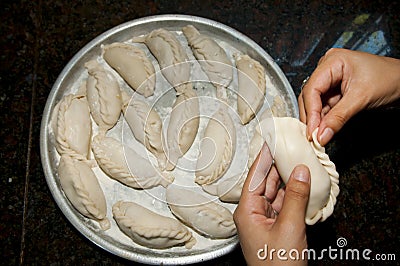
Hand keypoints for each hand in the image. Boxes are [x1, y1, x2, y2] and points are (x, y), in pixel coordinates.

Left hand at [233, 143, 310, 265]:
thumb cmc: (277, 264)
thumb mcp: (289, 227)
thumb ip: (296, 197)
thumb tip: (300, 172)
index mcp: (247, 211)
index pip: (255, 176)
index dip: (264, 157)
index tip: (270, 141)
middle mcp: (253, 213)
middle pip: (265, 182)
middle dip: (279, 166)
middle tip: (290, 148)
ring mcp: (265, 220)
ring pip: (276, 193)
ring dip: (288, 179)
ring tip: (299, 162)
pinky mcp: (277, 227)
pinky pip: (284, 204)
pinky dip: (294, 194)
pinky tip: (302, 184)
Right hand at [298, 48, 399, 145]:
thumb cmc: (390, 78)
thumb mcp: (361, 98)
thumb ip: (338, 117)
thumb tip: (321, 135)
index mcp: (332, 61)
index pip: (312, 88)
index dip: (310, 111)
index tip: (310, 130)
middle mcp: (328, 69)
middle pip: (310, 96)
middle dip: (311, 117)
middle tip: (312, 136)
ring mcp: (332, 81)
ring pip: (316, 104)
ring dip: (317, 120)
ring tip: (318, 135)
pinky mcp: (336, 92)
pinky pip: (324, 107)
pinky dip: (324, 120)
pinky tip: (324, 130)